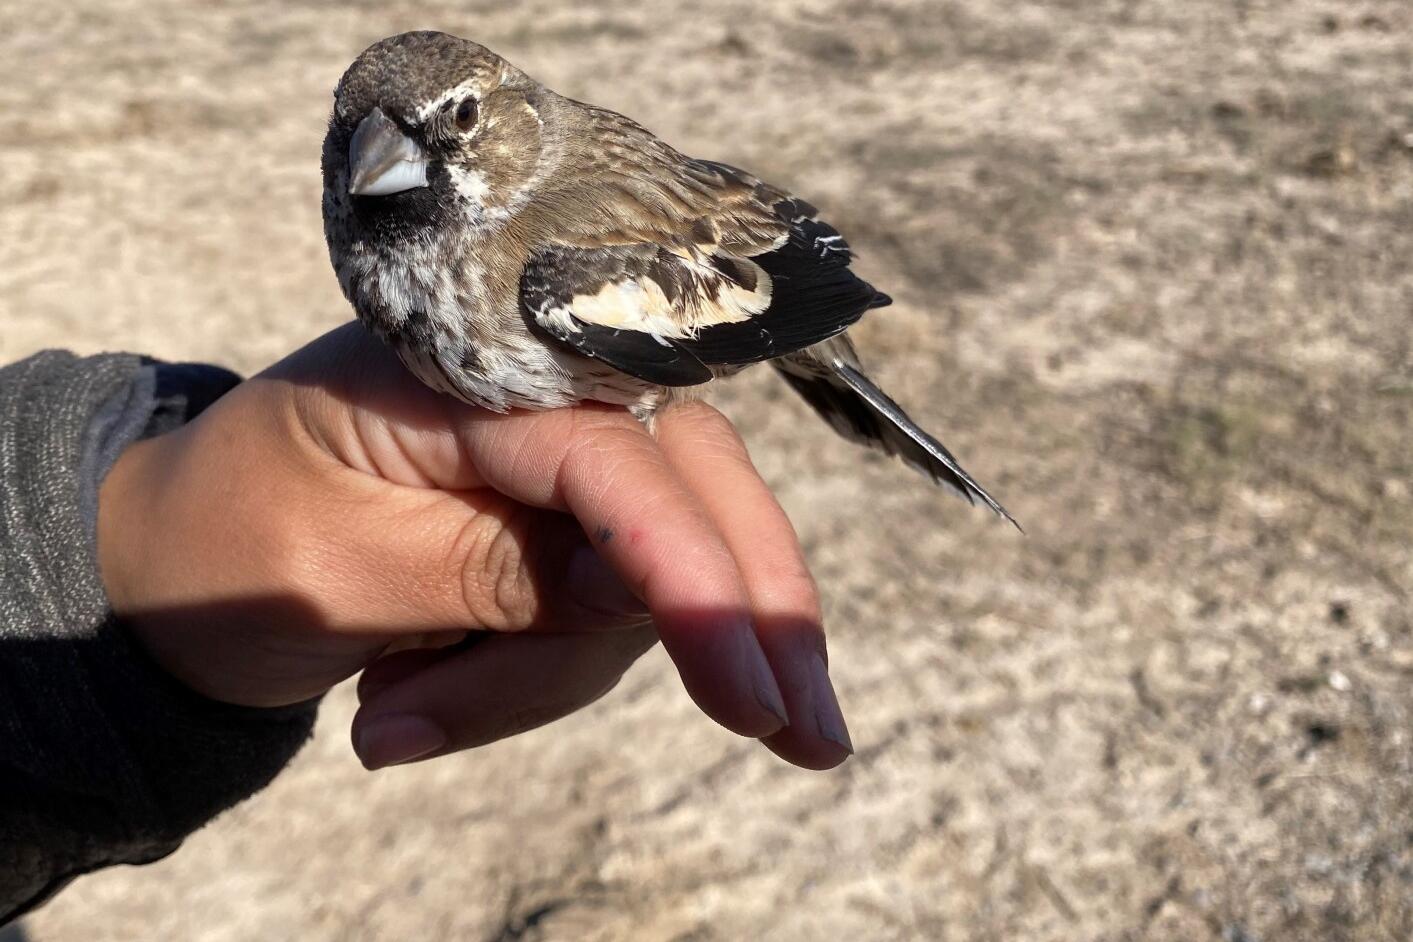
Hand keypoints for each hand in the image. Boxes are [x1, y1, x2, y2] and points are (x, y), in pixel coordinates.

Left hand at [98, 324, 850, 769]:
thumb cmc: (218, 547)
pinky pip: (593, 613)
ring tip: (393, 719)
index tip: (750, 696)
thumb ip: (493, 569)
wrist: (162, 567)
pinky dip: (527, 679)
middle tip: (806, 740)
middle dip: (742, 615)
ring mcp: (546, 460)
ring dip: (538, 679)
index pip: (617, 460)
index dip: (692, 572)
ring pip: (637, 580)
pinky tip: (414, 701)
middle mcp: (530, 395)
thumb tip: (643, 587)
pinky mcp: (547, 520)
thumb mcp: (334, 569)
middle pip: (689, 490)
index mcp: (467, 367)